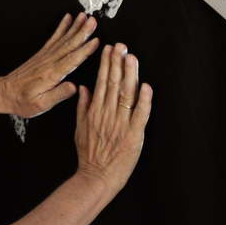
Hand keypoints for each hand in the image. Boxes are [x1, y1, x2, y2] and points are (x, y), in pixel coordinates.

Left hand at [0, 13, 99, 117]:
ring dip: (75, 27)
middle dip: (82, 32)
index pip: (72, 60)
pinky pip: (53, 38)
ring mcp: (45, 56)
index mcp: (51, 75)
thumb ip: (58, 95)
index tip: (96, 41)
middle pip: (69, 45)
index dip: (85, 50)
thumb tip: (74, 87)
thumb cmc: (22, 101)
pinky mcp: (41, 54)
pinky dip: (61, 27)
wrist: (4, 93)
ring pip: (63, 39)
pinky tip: (67, 19)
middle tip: (93, 21)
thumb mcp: (41, 104)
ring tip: (84, 17)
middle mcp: (49, 62)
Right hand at [71, 43, 150, 193]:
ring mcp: (120, 124)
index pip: (101, 82)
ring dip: (130, 74)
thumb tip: (83, 88)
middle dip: (117, 62)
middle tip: (121, 46)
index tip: (109, 49)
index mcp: (94, 112)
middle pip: (113, 84)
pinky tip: (146, 86)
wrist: (96, 178)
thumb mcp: (79, 129)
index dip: (106, 64)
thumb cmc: (89, 156)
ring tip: (131, 57)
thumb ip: (82, 107)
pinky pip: (140, 115)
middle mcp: (107, 115)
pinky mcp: (133, 136)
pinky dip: (144, 101)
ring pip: (126, 95)